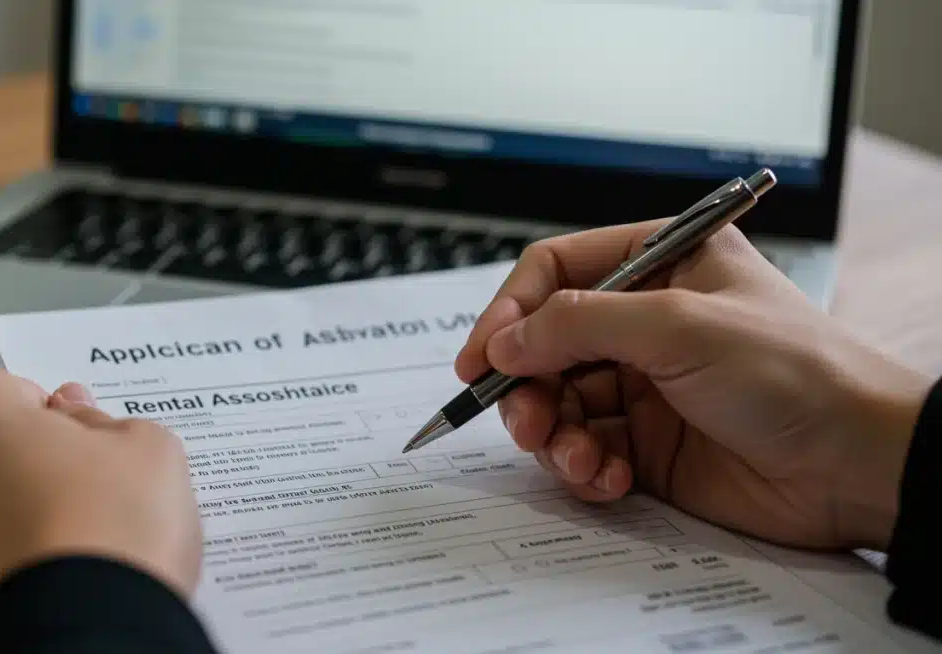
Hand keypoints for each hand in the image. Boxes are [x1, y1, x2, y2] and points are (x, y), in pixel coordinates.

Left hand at [0, 367, 200, 653]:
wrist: (78, 642)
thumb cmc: (111, 533)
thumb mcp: (148, 450)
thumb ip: (102, 418)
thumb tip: (73, 415)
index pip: (4, 391)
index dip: (47, 423)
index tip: (79, 456)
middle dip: (0, 470)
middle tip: (63, 507)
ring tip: (38, 560)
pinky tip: (11, 594)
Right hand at [457, 220, 931, 551]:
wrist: (857, 465)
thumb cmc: (795, 372)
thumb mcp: (679, 325)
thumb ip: (579, 324)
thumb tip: (503, 339)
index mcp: (658, 264)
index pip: (554, 272)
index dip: (509, 312)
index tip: (480, 358)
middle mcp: (644, 322)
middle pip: (543, 345)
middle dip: (525, 385)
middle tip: (525, 419)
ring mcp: (644, 386)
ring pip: (556, 403)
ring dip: (552, 434)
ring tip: (577, 457)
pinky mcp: (646, 445)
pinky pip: (583, 452)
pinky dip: (582, 468)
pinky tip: (609, 479)